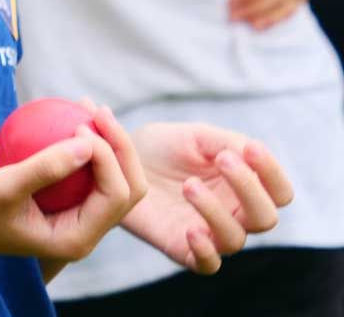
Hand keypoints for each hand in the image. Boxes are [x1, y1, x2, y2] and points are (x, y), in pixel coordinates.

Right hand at [0, 107, 146, 263]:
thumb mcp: (4, 186)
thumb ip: (46, 167)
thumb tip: (88, 142)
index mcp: (76, 240)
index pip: (115, 196)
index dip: (109, 156)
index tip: (78, 125)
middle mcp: (83, 231)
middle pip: (126, 189)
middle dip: (122, 148)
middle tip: (96, 109)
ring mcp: (75, 217)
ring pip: (111, 177)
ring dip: (109, 142)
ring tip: (88, 104)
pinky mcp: (63, 201)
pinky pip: (87, 170)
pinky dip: (87, 143)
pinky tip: (73, 112)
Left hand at [124, 123, 292, 273]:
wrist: (120, 160)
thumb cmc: (163, 146)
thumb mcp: (195, 136)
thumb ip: (227, 142)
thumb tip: (251, 153)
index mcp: (242, 184)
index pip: (279, 191)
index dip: (272, 172)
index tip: (250, 148)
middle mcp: (233, 212)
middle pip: (266, 218)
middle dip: (249, 187)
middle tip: (222, 159)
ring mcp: (210, 233)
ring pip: (235, 239)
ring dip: (216, 210)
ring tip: (188, 185)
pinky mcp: (183, 248)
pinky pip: (208, 265)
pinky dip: (205, 251)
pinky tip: (190, 228)